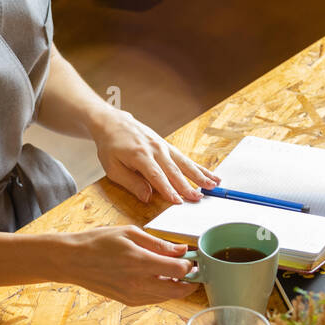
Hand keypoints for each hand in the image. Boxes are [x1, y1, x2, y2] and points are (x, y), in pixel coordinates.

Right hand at [58, 226, 197, 304]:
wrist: (72, 260)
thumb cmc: (98, 242)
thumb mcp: (130, 233)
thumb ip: (158, 244)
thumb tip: (181, 250)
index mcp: (140, 262)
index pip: (178, 270)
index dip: (190, 265)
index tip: (192, 258)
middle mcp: (138, 284)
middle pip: (178, 291)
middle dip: (190, 281)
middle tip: (192, 270)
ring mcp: (132, 295)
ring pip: (167, 297)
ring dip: (177, 287)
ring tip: (175, 272)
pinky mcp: (128, 301)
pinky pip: (154, 300)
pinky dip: (162, 291)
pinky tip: (160, 278)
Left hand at [91, 107, 218, 204]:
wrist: (114, 123)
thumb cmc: (111, 147)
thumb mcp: (113, 168)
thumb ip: (131, 183)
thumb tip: (147, 197)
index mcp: (140, 155)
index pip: (156, 176)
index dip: (168, 190)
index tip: (178, 201)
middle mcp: (155, 149)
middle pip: (174, 170)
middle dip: (187, 185)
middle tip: (198, 198)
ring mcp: (164, 146)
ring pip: (184, 163)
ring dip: (199, 175)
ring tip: (213, 185)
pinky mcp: (168, 146)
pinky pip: (185, 158)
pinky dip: (199, 167)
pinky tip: (211, 175)